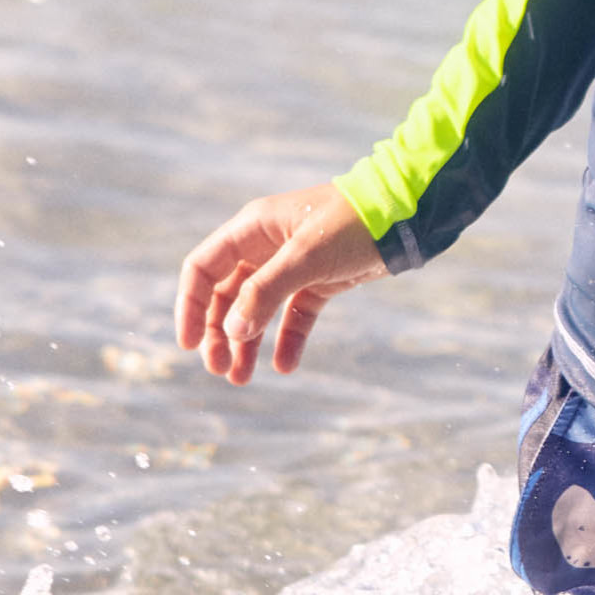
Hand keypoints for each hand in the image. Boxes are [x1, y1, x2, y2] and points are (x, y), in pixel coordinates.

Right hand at [174, 182, 386, 383]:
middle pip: (227, 294)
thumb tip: (232, 330)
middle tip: (219, 370)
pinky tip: (285, 366)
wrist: (406, 216)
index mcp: (253, 229)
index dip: (191, 306)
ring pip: (258, 308)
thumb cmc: (352, 224)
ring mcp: (293, 264)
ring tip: (241, 379)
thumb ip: (266, 292)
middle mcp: (266, 245)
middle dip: (218, 333)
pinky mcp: (321, 280)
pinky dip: (288, 339)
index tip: (189, 345)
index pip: (204, 269)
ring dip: (247, 342)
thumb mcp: (305, 256)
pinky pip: (295, 314)